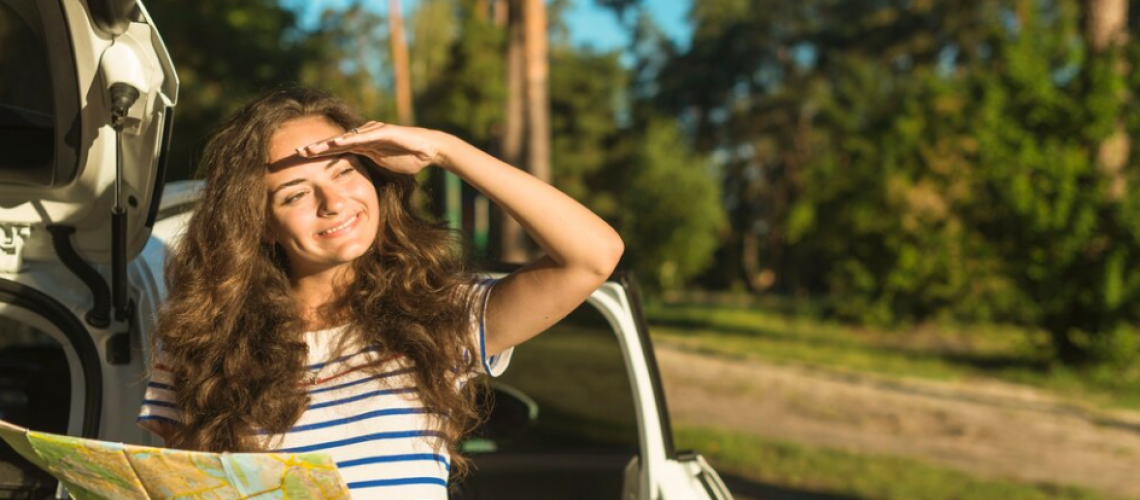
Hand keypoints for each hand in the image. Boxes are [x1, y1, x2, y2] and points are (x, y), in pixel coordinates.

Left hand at [296, 121, 447, 174]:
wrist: (428, 150)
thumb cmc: (407, 159)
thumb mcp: (382, 167)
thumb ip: (368, 170)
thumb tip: (356, 186)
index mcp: (362, 146)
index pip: (335, 150)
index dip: (318, 155)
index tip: (300, 160)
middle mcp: (364, 136)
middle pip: (335, 142)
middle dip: (315, 148)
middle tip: (295, 153)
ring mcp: (373, 132)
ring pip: (345, 138)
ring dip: (327, 143)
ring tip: (310, 149)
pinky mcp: (384, 132)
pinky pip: (363, 136)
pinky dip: (349, 139)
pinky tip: (335, 142)